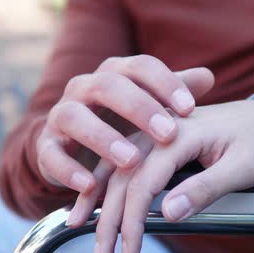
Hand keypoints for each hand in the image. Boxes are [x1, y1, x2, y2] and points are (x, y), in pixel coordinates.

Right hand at [36, 54, 213, 193]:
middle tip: (167, 133)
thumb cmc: (125, 122)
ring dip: (103, 138)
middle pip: (108, 85)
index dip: (165, 83)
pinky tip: (91, 186)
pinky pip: (51, 155)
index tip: (190, 108)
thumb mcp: (152, 106)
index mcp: (115, 73)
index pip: (140, 66)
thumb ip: (176, 91)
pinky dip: (69, 170)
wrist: (75, 143)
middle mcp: (85, 87)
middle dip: (139, 108)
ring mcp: (62, 115)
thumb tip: (207, 77)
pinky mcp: (46, 146)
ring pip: (75, 117)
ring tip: (132, 160)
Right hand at [83, 99, 253, 252]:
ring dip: (97, 199)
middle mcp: (163, 126)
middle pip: (123, 173)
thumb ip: (205, 188)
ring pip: (117, 165)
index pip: (145, 179)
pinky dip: (103, 181)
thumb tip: (167, 214)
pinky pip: (123, 158)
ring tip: (79, 229)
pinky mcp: (158, 137)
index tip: (130, 250)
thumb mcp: (244, 167)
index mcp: (183, 131)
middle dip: (108, 217)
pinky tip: (90, 198)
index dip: (133, 218)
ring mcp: (157, 130)